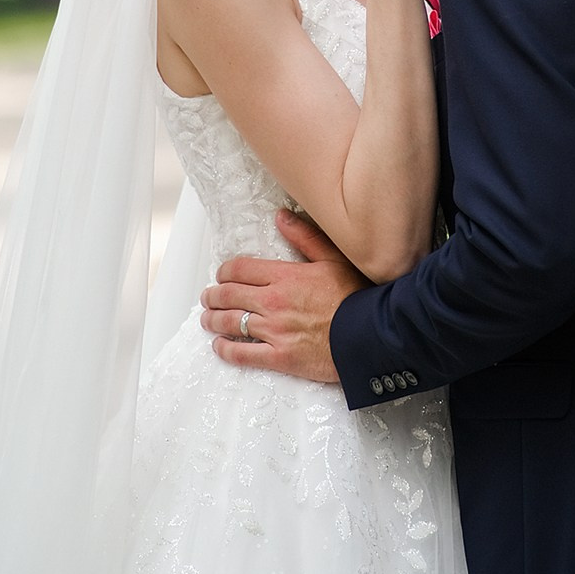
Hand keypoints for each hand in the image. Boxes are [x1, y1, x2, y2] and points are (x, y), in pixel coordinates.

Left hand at [200, 210, 366, 381]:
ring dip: (213, 320)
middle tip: (208, 297)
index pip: (241, 270)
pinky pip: (242, 354)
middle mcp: (273, 302)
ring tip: (207, 319)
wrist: (367, 334)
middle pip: (229, 296)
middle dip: (213, 295)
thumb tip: (282, 216)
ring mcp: (274, 331)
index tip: (221, 275)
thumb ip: (305, 236)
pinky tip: (218, 346)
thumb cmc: (355, 296)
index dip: (225, 272)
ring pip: (231, 323)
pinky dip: (225, 349)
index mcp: (285, 276)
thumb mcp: (333, 258)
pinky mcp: (279, 357)